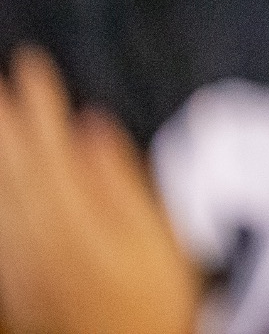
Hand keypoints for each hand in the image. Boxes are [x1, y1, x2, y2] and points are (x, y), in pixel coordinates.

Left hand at [0, 47, 199, 333]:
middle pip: (15, 166)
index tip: (31, 64)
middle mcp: (37, 236)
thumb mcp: (156, 237)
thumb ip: (120, 180)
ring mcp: (21, 260)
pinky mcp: (16, 279)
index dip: (39, 103)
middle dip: (7, 119)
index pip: (50, 146)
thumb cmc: (154, 302)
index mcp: (75, 219)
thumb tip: (94, 131)